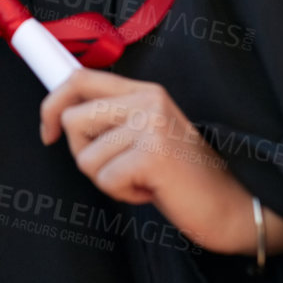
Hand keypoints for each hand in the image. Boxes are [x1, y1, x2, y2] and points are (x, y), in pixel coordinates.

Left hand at [39, 68, 282, 256]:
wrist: (233, 204)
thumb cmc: (183, 175)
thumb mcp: (147, 133)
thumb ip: (114, 119)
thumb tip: (61, 116)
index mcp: (144, 91)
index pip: (79, 79)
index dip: (52, 105)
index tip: (48, 132)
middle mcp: (147, 100)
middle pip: (73, 119)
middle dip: (83, 153)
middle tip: (117, 167)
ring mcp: (151, 126)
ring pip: (86, 156)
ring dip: (108, 179)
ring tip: (141, 179)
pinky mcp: (153, 155)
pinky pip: (106, 179)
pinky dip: (123, 194)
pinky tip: (150, 190)